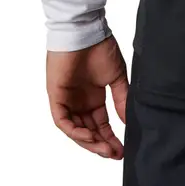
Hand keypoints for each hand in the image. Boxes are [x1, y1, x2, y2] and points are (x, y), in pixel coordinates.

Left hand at [46, 35, 128, 158]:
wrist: (85, 31)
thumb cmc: (100, 48)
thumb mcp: (116, 77)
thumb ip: (121, 99)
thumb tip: (128, 122)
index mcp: (93, 98)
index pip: (101, 125)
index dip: (110, 138)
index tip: (122, 150)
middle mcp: (79, 102)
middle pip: (88, 131)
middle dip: (101, 145)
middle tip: (115, 154)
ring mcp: (67, 100)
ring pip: (76, 130)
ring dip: (89, 142)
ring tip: (105, 149)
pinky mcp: (56, 97)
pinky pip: (63, 121)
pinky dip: (75, 131)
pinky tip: (89, 136)